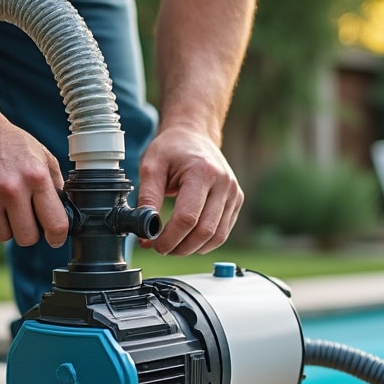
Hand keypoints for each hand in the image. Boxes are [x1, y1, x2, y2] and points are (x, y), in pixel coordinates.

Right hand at [0, 119, 68, 247]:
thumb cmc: (10, 144)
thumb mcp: (43, 156)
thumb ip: (56, 185)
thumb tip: (65, 213)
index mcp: (36, 177)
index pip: (55, 224)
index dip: (57, 237)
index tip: (54, 238)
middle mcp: (12, 189)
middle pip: (27, 238)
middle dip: (28, 231)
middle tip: (24, 217)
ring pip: (3, 237)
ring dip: (5, 227)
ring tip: (3, 207)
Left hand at [134, 126, 243, 254]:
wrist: (194, 135)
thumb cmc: (172, 148)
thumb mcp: (151, 166)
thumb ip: (147, 198)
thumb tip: (146, 230)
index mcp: (202, 172)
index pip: (188, 217)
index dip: (169, 237)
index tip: (153, 244)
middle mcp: (224, 183)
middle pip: (204, 231)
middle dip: (180, 247)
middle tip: (161, 248)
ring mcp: (234, 193)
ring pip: (216, 237)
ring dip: (192, 248)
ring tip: (173, 246)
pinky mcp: (237, 201)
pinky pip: (222, 232)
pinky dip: (204, 242)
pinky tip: (188, 240)